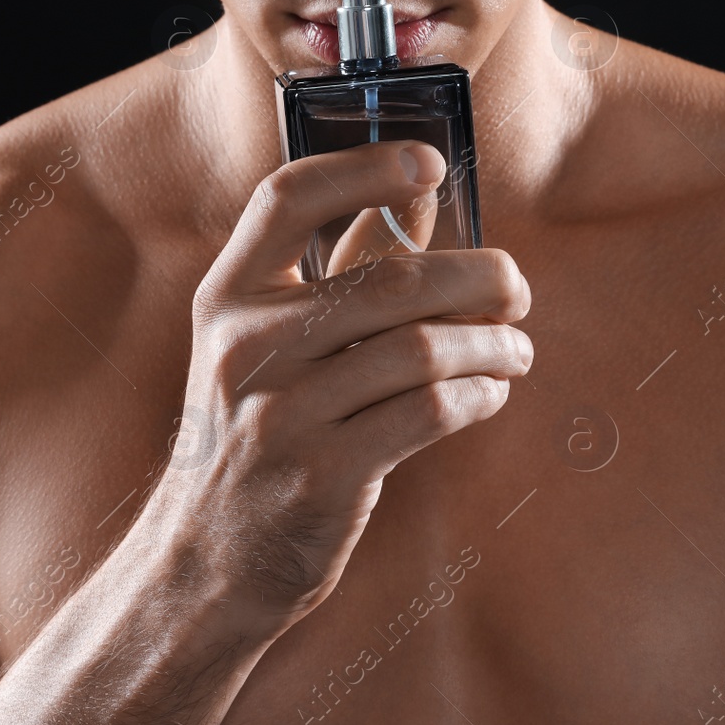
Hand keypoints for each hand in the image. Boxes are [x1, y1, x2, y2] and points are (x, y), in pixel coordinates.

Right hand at [144, 138, 531, 626]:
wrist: (209, 559)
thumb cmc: (256, 434)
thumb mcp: (268, 346)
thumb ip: (337, 272)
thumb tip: (420, 202)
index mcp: (228, 297)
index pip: (288, 199)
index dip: (364, 168)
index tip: (430, 165)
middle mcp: (247, 347)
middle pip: (391, 278)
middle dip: (480, 277)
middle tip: (514, 291)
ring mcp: (281, 414)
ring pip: (423, 348)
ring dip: (492, 343)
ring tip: (515, 349)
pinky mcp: (322, 476)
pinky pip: (430, 413)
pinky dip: (480, 394)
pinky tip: (491, 392)